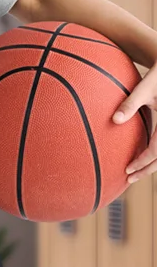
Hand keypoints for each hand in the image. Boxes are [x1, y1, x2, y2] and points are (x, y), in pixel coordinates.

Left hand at [115, 68, 156, 182]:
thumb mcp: (145, 88)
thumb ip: (130, 104)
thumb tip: (114, 121)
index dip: (142, 163)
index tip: (126, 170)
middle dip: (147, 169)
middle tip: (129, 179)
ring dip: (152, 164)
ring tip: (136, 172)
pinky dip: (155, 154)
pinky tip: (143, 156)